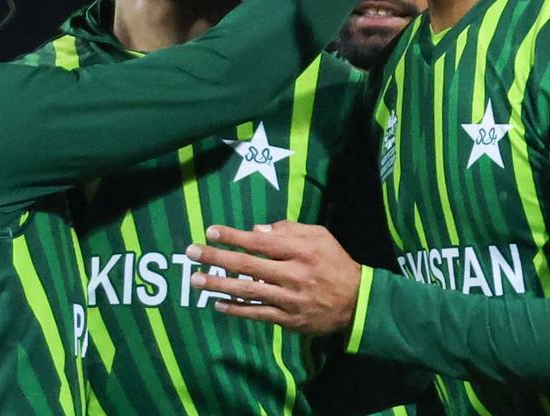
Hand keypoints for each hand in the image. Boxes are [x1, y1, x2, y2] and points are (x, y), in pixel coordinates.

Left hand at [185, 221, 361, 335]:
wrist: (358, 302)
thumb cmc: (335, 263)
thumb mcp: (319, 236)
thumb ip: (289, 230)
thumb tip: (256, 230)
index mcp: (300, 251)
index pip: (260, 242)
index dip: (234, 236)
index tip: (211, 231)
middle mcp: (292, 274)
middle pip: (248, 266)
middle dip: (217, 258)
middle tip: (191, 252)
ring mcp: (289, 299)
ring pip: (248, 292)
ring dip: (219, 285)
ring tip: (196, 280)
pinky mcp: (288, 320)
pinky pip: (257, 314)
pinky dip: (237, 310)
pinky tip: (217, 304)